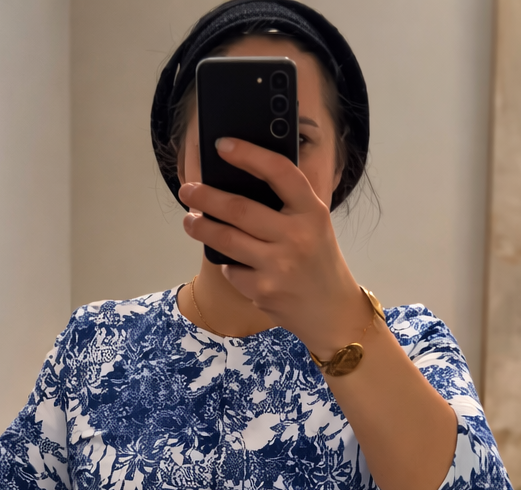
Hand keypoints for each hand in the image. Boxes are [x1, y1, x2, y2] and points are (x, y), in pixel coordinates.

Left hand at [179, 138, 369, 357]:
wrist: (333, 313)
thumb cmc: (318, 261)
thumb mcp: (315, 225)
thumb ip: (287, 204)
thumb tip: (237, 181)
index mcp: (312, 212)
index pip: (279, 172)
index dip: (248, 154)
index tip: (223, 145)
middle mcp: (296, 236)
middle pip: (239, 208)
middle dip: (206, 197)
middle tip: (188, 190)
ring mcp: (279, 266)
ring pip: (226, 239)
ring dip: (201, 228)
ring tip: (190, 221)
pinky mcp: (264, 291)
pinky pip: (232, 270)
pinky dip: (229, 265)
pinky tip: (235, 264)